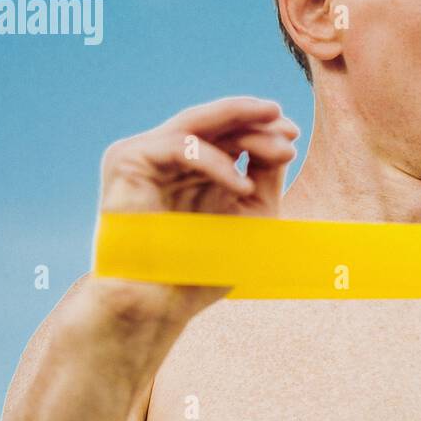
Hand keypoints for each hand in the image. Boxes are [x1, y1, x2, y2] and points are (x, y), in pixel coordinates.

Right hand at [93, 96, 299, 322]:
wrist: (159, 304)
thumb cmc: (202, 268)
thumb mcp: (250, 214)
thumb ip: (264, 176)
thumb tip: (283, 139)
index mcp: (191, 168)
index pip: (227, 133)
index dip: (260, 128)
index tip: (294, 134)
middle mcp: (167, 158)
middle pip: (212, 122)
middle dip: (252, 116)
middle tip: (285, 121)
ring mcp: (144, 155)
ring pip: (196, 124)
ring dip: (241, 128)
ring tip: (279, 142)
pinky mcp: (127, 161)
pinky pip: (178, 146)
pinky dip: (215, 162)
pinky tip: (243, 186)